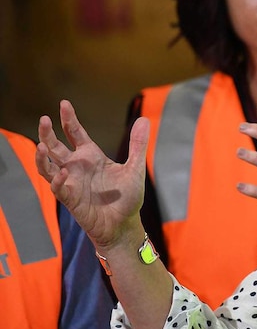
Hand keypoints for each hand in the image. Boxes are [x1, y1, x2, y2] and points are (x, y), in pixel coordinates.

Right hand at [35, 100, 149, 249]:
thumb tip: (144, 119)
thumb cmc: (127, 198)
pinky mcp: (70, 199)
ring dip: (42, 156)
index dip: (68, 119)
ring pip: (48, 165)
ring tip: (41, 145)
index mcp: (91, 156)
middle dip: (48, 133)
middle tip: (45, 119)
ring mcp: (71, 182)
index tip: (64, 104)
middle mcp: (77, 166)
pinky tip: (63, 172)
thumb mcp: (135, 168)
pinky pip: (58, 187)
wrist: (124, 225)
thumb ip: (138, 145)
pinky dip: (58, 179)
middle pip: (56, 146)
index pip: (75, 132)